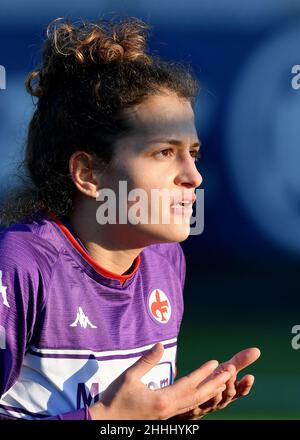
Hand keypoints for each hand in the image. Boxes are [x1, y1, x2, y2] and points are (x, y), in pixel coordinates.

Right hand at [89, 342, 235, 419]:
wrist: (106, 423)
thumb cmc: (115, 399)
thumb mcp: (129, 376)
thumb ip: (147, 360)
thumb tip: (161, 344)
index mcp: (162, 400)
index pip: (189, 384)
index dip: (203, 373)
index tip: (215, 362)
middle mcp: (169, 410)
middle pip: (198, 397)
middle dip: (215, 384)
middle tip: (229, 373)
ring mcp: (168, 416)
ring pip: (194, 405)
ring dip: (210, 393)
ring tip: (222, 383)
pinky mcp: (164, 418)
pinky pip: (187, 409)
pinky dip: (199, 401)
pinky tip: (202, 395)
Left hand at [175, 347, 260, 419]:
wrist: (195, 394)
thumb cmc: (215, 379)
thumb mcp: (227, 369)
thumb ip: (241, 361)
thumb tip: (257, 350)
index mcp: (232, 391)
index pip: (242, 390)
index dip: (246, 384)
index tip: (250, 376)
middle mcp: (223, 399)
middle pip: (230, 393)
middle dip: (231, 381)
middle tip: (231, 369)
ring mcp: (212, 404)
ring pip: (218, 398)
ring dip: (219, 387)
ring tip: (220, 376)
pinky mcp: (199, 406)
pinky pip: (204, 402)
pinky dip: (206, 395)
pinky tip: (208, 387)